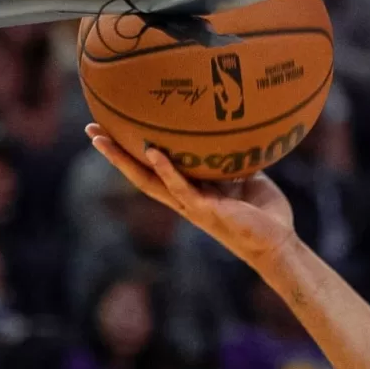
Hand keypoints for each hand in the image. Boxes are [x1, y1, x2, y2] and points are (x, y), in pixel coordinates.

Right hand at [88, 127, 297, 265]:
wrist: (278, 242)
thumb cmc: (262, 212)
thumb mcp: (244, 176)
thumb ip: (232, 156)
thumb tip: (234, 126)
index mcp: (191, 190)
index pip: (153, 168)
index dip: (132, 151)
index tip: (111, 129)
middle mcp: (184, 198)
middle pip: (140, 174)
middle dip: (114, 154)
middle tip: (90, 130)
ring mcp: (192, 205)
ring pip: (150, 182)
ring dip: (125, 161)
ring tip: (103, 139)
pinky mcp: (207, 211)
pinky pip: (182, 188)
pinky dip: (167, 170)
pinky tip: (153, 152)